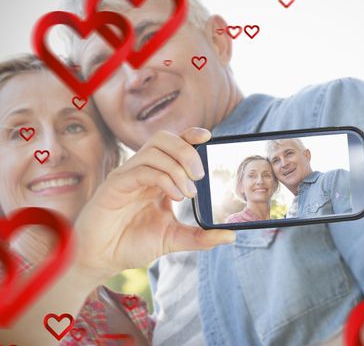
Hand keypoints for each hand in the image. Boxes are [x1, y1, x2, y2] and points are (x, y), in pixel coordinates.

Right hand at [73, 127, 234, 281]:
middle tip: (200, 175)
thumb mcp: (174, 239)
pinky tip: (175, 196)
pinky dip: (163, 178)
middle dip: (187, 150)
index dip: (191, 135)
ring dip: (177, 167)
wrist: (101, 259)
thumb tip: (231, 235)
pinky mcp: (115, 185)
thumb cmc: (132, 244)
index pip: (174, 144)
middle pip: (164, 139)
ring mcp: (128, 176)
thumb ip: (201, 236)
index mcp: (157, 177)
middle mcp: (142, 170)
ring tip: (188, 192)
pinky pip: (141, 169)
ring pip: (153, 150)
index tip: (209, 138)